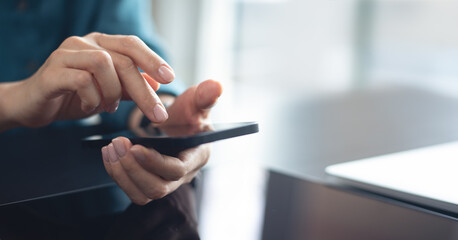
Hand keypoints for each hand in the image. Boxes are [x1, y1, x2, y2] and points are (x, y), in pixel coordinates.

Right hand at [1, 32, 172, 128]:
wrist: (32, 106)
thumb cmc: (72, 97)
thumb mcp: (108, 93)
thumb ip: (130, 86)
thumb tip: (157, 84)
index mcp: (99, 44)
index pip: (131, 44)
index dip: (152, 59)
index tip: (170, 78)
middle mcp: (83, 44)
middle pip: (122, 60)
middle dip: (143, 90)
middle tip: (158, 115)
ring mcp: (65, 55)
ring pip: (103, 65)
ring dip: (113, 92)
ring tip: (108, 108)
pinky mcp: (51, 73)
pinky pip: (81, 81)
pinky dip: (92, 99)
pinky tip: (89, 108)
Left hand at [101, 80, 222, 204]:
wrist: (178, 125)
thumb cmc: (189, 113)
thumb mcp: (197, 102)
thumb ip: (205, 96)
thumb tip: (216, 86)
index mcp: (197, 156)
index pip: (177, 169)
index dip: (156, 162)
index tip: (135, 147)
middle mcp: (183, 176)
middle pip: (158, 188)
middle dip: (133, 169)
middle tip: (117, 144)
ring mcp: (166, 183)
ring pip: (142, 194)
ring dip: (122, 174)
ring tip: (110, 148)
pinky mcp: (149, 185)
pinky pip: (133, 191)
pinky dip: (117, 175)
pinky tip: (109, 155)